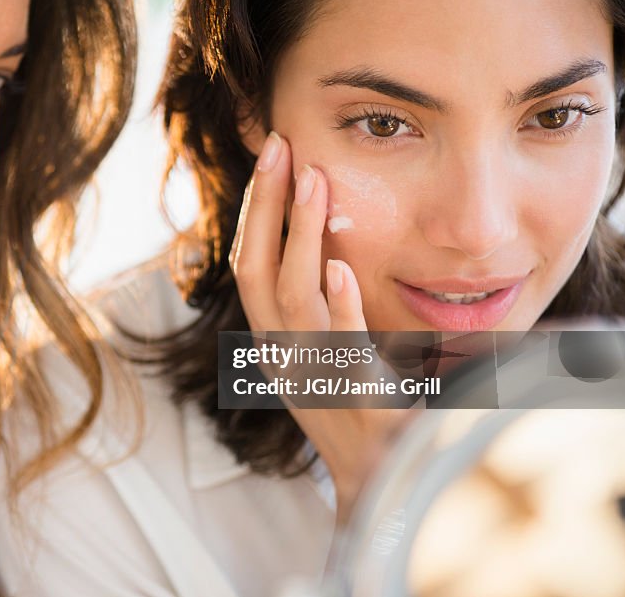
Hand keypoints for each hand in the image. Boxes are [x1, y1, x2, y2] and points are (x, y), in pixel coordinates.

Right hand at [229, 131, 410, 522]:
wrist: (375, 476)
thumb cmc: (353, 402)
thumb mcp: (320, 343)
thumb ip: (315, 295)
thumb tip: (325, 235)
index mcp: (269, 336)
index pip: (248, 261)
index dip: (254, 208)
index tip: (271, 155)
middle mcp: (279, 353)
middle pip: (255, 268)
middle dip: (264, 205)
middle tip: (279, 147)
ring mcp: (311, 375)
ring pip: (290, 298)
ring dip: (300, 236)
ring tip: (314, 183)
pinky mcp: (354, 396)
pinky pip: (338, 347)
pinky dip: (337, 307)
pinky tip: (340, 269)